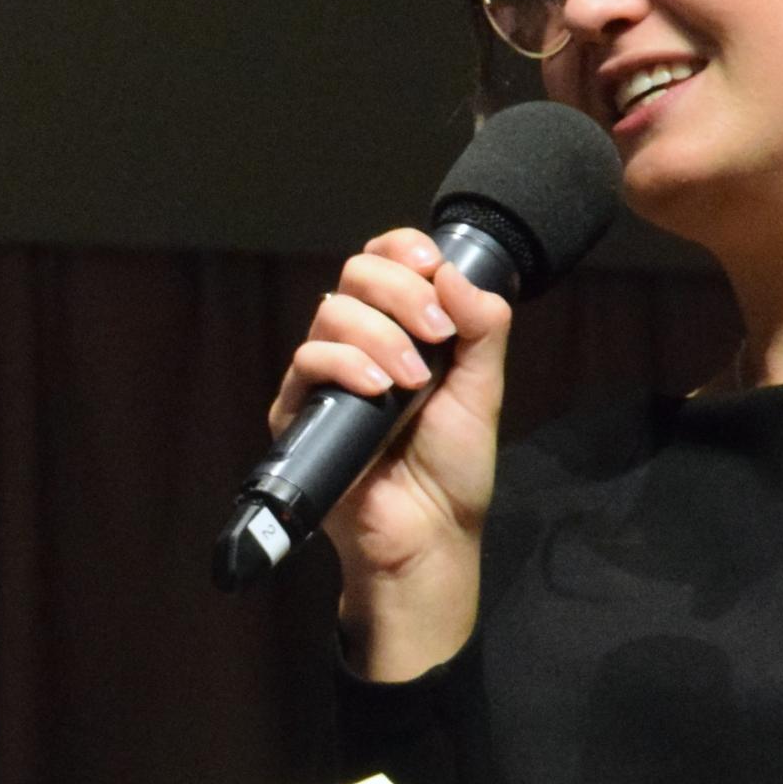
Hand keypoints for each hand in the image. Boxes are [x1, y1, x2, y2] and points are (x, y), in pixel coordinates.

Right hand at [268, 229, 513, 677]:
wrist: (429, 535)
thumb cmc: (453, 469)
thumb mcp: (482, 389)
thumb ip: (482, 327)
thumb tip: (454, 270)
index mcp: (402, 330)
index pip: (387, 261)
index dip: (403, 248)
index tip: (431, 262)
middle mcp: (360, 344)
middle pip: (357, 274)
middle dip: (401, 291)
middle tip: (437, 332)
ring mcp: (327, 377)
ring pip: (332, 312)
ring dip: (380, 334)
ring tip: (413, 380)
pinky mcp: (300, 412)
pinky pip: (306, 361)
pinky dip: (345, 364)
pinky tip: (379, 390)